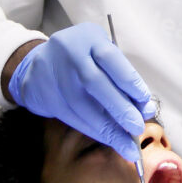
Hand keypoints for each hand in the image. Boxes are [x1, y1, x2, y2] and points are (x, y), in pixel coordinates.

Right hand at [7, 22, 153, 161]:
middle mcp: (70, 53)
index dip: (129, 81)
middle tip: (137, 127)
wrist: (37, 63)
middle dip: (119, 108)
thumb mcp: (102, 57)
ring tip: (126, 145)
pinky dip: (93, 130)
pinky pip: (71, 117)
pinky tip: (108, 139)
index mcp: (89, 37)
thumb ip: (123, 79)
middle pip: (94, 83)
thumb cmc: (83, 60)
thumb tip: (145, 108)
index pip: (111, 58)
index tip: (145, 102)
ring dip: (106, 128)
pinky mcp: (47, 96)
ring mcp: (55, 74)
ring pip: (81, 105)